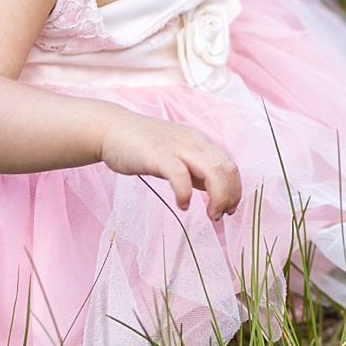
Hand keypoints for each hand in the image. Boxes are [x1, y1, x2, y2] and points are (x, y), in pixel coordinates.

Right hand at [100, 111, 240, 218]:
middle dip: (229, 197)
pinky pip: (181, 176)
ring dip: (217, 198)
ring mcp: (176, 147)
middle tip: (218, 216)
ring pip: (213, 172)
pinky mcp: (157, 154)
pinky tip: (182, 205)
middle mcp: (193, 142)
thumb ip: (194, 168)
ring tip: (209, 215)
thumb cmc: (140, 145)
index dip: (235, 191)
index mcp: (200, 141)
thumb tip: (211, 189)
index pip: (230, 167)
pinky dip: (186, 193)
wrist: (109, 128)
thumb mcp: (176, 153)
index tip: (229, 210)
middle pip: (227, 170)